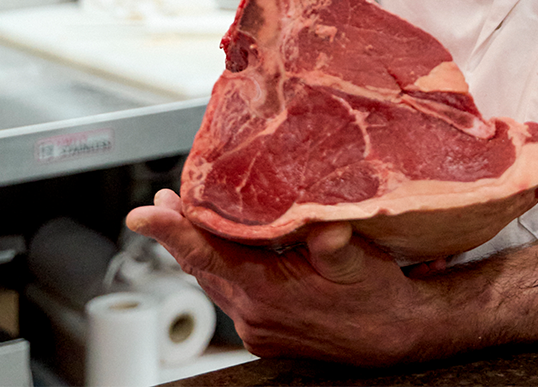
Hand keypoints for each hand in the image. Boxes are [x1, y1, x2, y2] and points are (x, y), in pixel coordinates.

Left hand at [126, 189, 432, 363]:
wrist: (393, 337)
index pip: (208, 256)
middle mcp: (254, 313)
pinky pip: (231, 295)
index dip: (173, 232)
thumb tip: (326, 225)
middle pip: (202, 267)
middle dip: (179, 233)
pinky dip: (221, 268)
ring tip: (187, 218)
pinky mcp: (265, 332)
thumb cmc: (378, 296)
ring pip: (215, 281)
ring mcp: (257, 326)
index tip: (143, 214)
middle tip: (163, 201)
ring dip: (199, 249)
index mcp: (269, 292)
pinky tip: (228, 250)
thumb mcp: (361, 261)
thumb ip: (337, 244)